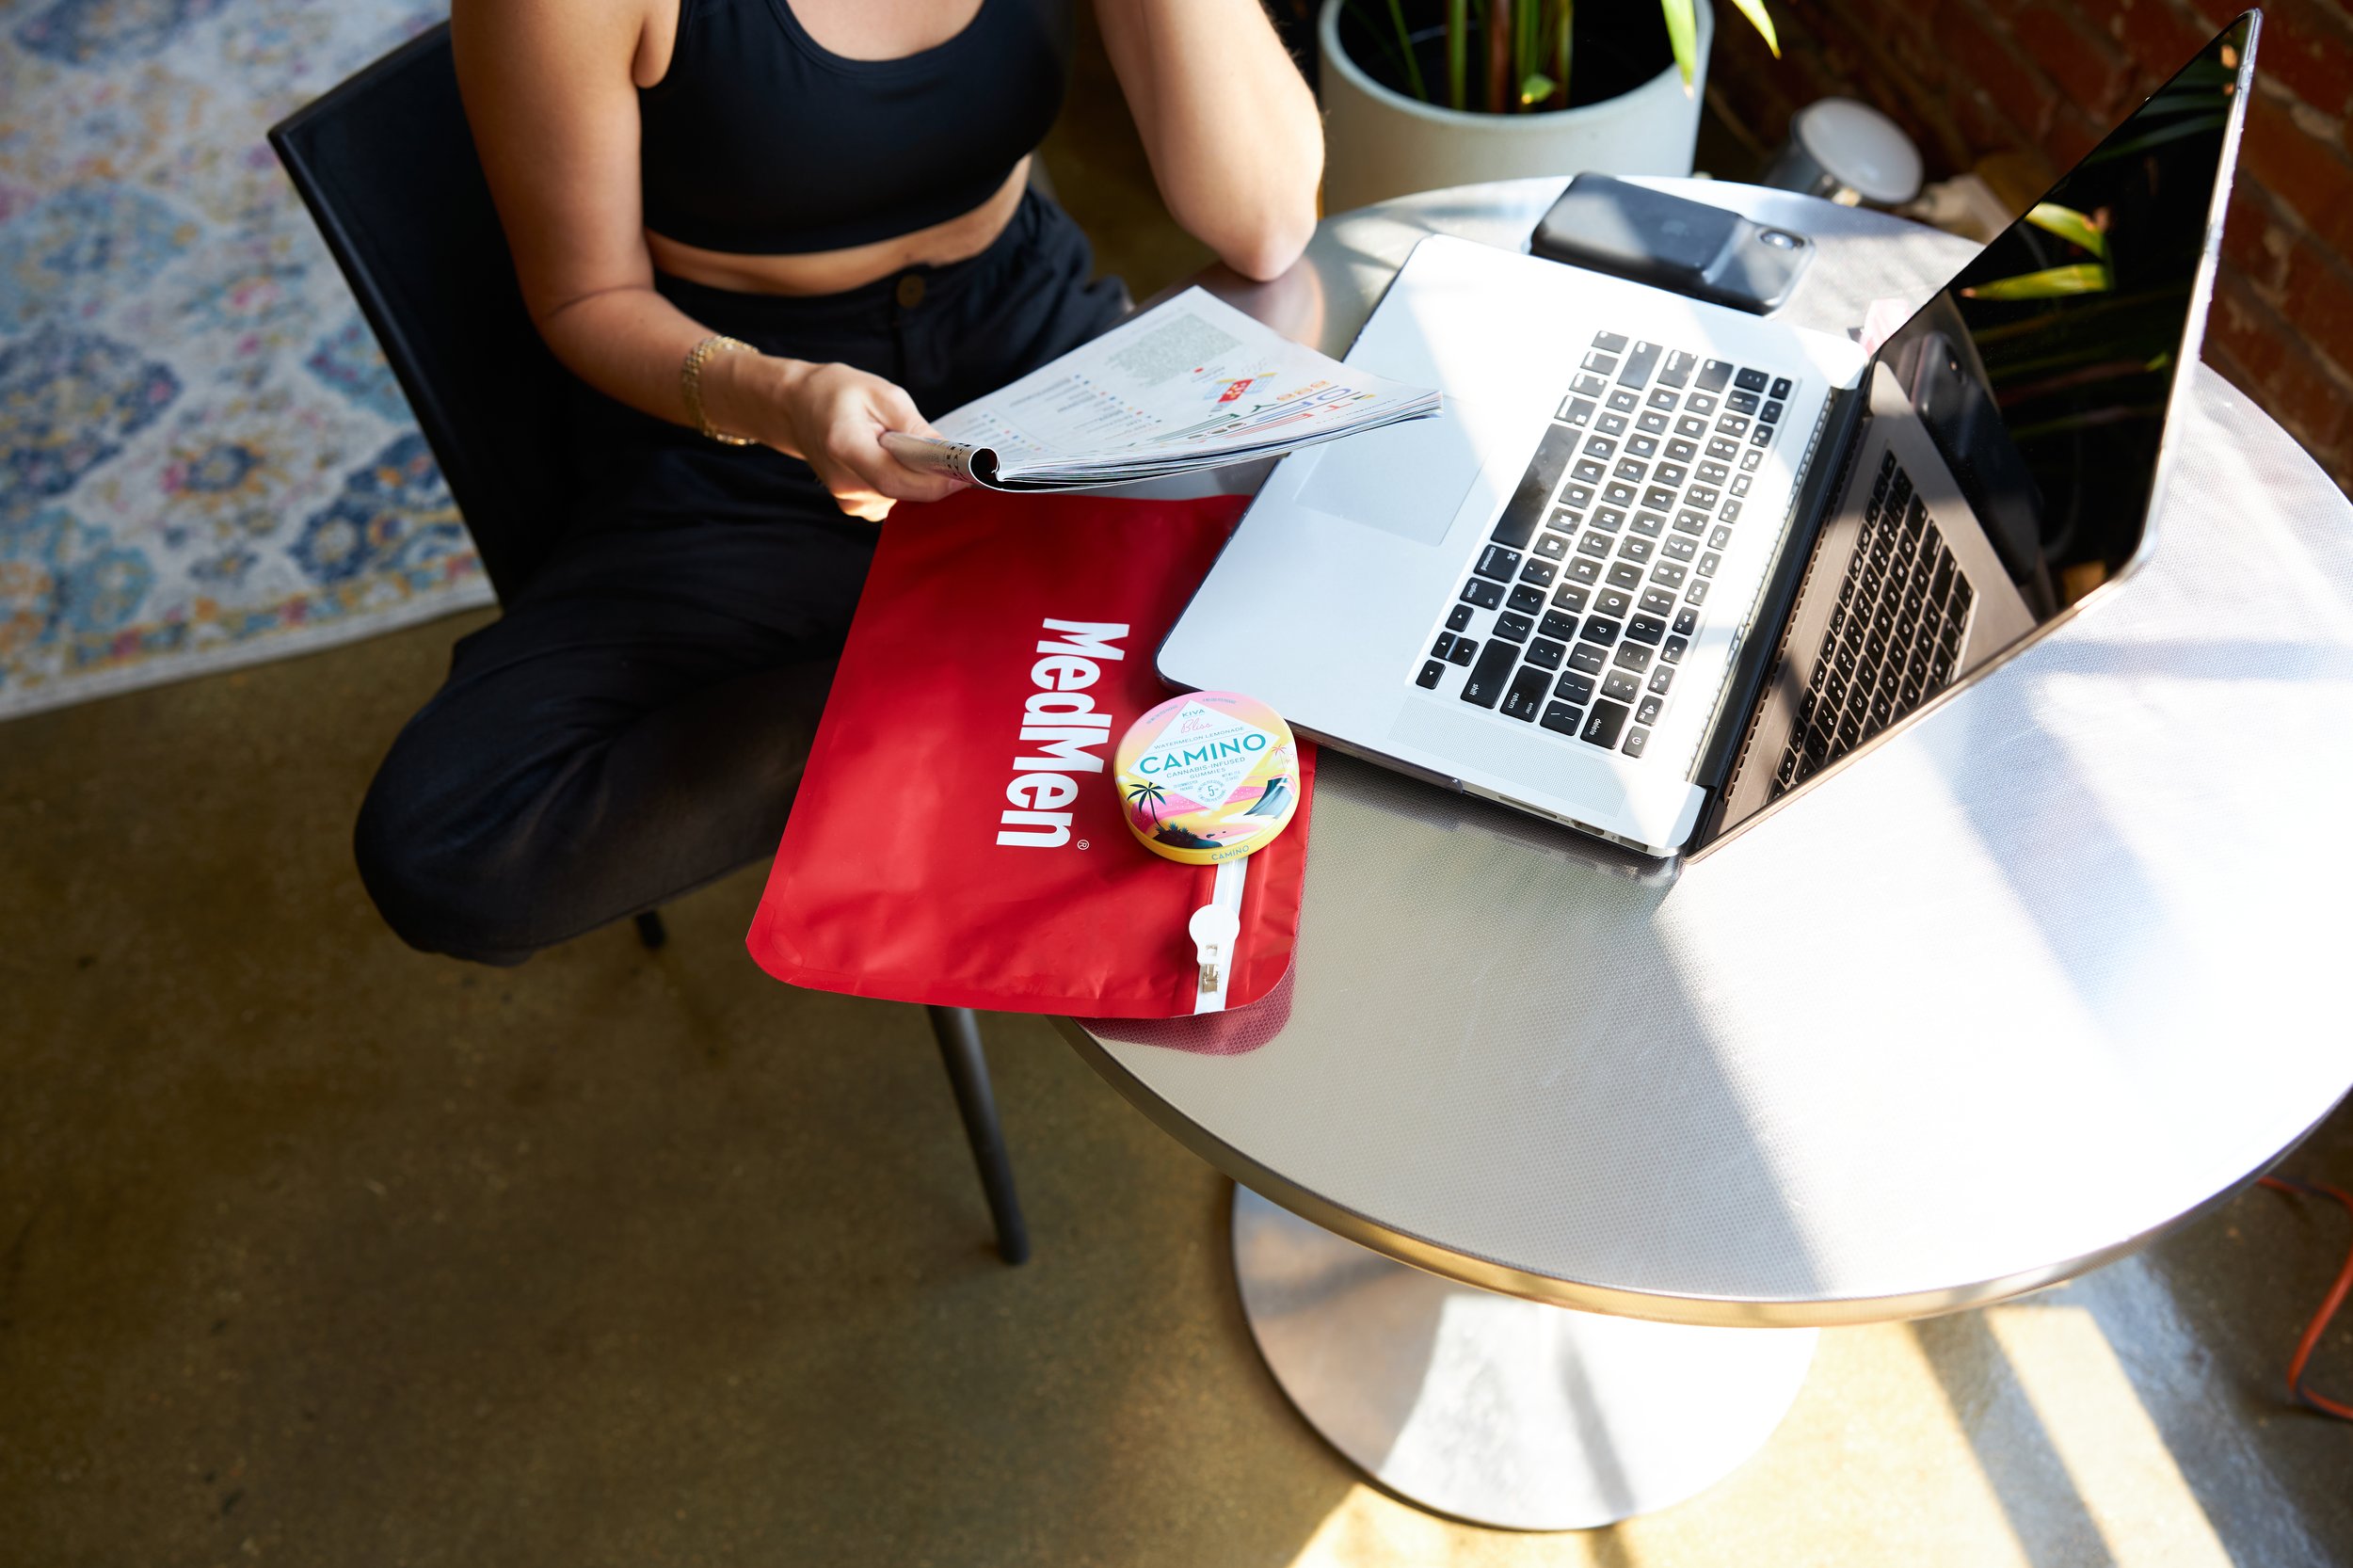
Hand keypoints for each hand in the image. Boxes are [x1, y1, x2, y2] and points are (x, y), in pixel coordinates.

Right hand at [754, 359, 966, 522]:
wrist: (796, 407)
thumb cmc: (836, 393)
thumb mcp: (881, 393)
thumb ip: (915, 426)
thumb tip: (949, 453)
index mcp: (846, 447)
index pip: (898, 480)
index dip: (936, 482)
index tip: (967, 474)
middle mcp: (844, 482)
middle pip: (904, 493)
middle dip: (934, 477)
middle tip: (953, 457)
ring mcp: (848, 498)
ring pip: (903, 498)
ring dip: (917, 476)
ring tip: (901, 445)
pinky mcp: (855, 505)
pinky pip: (894, 500)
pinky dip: (904, 482)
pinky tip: (892, 459)